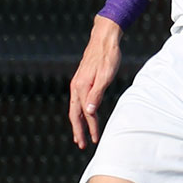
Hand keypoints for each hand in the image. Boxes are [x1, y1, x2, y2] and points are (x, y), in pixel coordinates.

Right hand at [68, 17, 123, 148]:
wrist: (104, 38)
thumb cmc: (108, 56)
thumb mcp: (106, 75)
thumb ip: (97, 94)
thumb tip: (89, 112)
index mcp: (82, 87)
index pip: (86, 113)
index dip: (90, 128)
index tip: (95, 140)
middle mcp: (76, 86)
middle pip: (74, 113)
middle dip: (78, 130)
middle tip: (82, 145)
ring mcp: (77, 83)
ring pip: (75, 107)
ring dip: (78, 123)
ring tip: (80, 135)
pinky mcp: (81, 80)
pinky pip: (78, 100)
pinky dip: (79, 112)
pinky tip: (84, 115)